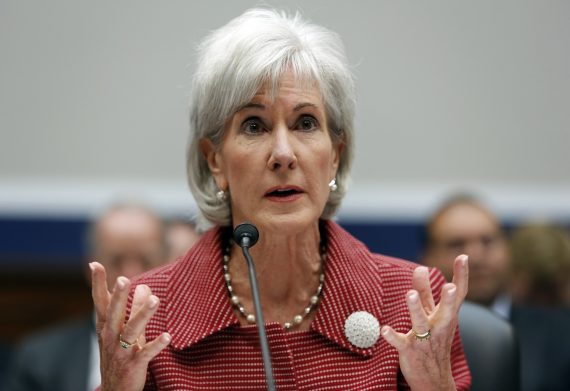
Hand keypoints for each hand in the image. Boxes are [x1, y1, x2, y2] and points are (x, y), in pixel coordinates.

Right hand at [90, 262, 170, 390]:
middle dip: (119, 297)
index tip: (95, 264)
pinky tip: (168, 336)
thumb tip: (143, 285)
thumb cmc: (121, 355)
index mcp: (107, 327)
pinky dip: (157, 344)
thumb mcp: (124, 331)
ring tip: (154, 299)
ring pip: (132, 330)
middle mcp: (111, 337)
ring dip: (142, 314)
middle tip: (124, 279)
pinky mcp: (134, 365)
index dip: (98, 284)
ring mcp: (122, 352)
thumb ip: (133, 308)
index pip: (100, 302)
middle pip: (114, 314)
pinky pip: (146, 353)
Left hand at [381, 255, 468, 390]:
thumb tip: (420, 268)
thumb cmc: (432, 340)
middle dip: (448, 299)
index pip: (458, 295)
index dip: (461, 276)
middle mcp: (438, 326)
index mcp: (445, 316)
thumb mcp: (432, 316)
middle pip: (446, 311)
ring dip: (415, 309)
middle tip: (449, 286)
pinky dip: (392, 336)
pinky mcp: (409, 350)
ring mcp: (424, 339)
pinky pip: (400, 343)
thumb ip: (425, 292)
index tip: (463, 257)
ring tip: (410, 294)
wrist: (434, 379)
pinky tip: (384, 329)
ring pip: (420, 323)